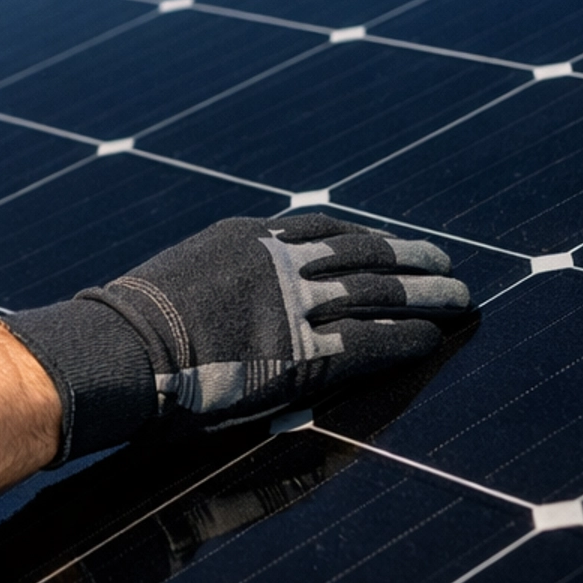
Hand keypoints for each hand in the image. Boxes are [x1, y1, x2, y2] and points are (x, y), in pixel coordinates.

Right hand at [3, 212, 470, 462]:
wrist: (123, 347)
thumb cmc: (131, 324)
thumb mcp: (180, 277)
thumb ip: (217, 279)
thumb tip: (225, 298)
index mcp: (249, 236)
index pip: (322, 229)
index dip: (363, 236)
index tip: (389, 242)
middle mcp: (282, 260)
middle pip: (363, 253)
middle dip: (409, 257)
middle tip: (445, 263)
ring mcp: (297, 304)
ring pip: (380, 292)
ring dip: (425, 294)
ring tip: (460, 297)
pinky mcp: (308, 353)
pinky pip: (372, 341)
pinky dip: (406, 336)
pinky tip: (433, 337)